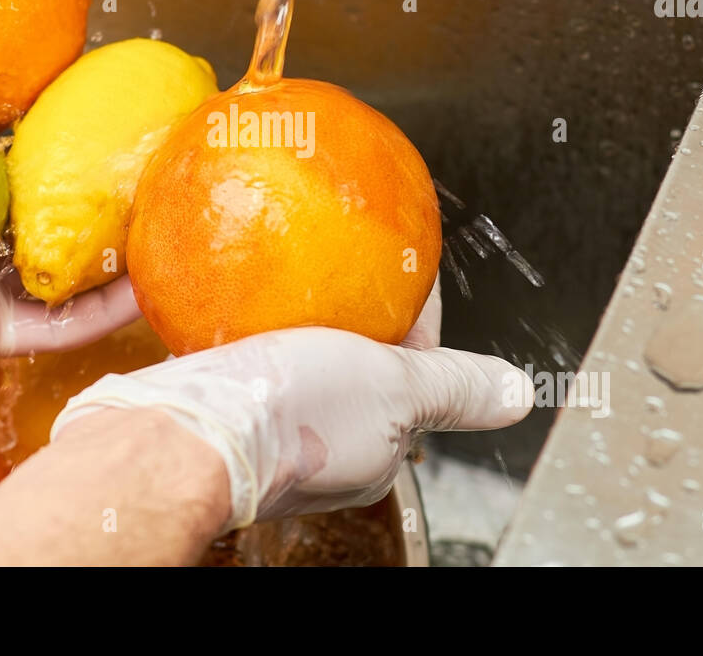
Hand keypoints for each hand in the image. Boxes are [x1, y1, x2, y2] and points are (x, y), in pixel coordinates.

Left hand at [0, 0, 138, 410]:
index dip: (35, 117)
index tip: (77, 83)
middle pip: (38, 206)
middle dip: (88, 179)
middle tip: (137, 139)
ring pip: (64, 265)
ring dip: (116, 242)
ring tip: (164, 205)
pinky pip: (62, 324)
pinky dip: (111, 308)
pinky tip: (153, 278)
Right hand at [51, 280, 531, 528]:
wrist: (184, 433)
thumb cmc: (293, 417)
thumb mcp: (396, 389)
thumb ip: (455, 386)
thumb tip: (519, 393)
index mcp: (374, 446)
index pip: (412, 365)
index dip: (415, 310)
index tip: (405, 260)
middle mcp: (321, 440)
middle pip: (351, 357)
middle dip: (352, 309)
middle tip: (343, 256)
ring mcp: (266, 419)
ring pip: (291, 351)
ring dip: (294, 311)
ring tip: (289, 263)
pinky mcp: (216, 398)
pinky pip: (236, 348)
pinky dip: (241, 317)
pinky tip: (231, 284)